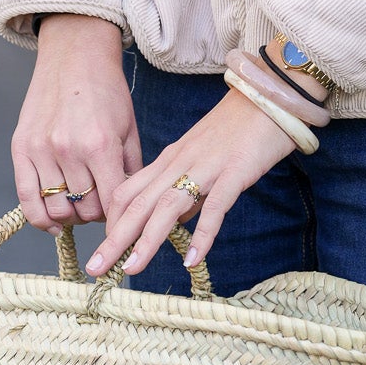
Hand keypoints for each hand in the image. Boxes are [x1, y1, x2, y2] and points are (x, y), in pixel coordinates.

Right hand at [11, 16, 139, 231]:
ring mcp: (41, 150)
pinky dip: (41, 219)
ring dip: (72, 216)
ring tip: (80, 206)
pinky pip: (26, 199)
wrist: (74, 57)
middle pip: (85, 210)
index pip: (111, 204)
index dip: (119, 216)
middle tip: (101, 205)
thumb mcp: (129, 130)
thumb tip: (130, 208)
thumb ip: (131, 171)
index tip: (122, 216)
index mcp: (101, 146)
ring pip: (58, 209)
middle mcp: (69, 150)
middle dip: (97, 215)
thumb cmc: (107, 93)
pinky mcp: (21, 148)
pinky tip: (55, 224)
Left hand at [88, 88, 295, 276]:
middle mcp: (179, 163)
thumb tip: (177, 223)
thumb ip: (187, 191)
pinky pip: (215, 207)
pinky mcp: (235, 171)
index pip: (128, 192)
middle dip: (114, 239)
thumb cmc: (238, 129)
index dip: (112, 222)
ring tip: (130, 269)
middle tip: (95, 269)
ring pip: (166, 207)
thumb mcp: (200, 159)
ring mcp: (206, 167)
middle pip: (138, 204)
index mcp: (168, 160)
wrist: (270, 95)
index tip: (103, 250)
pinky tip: (191, 260)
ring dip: (146, 241)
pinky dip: (202, 235)